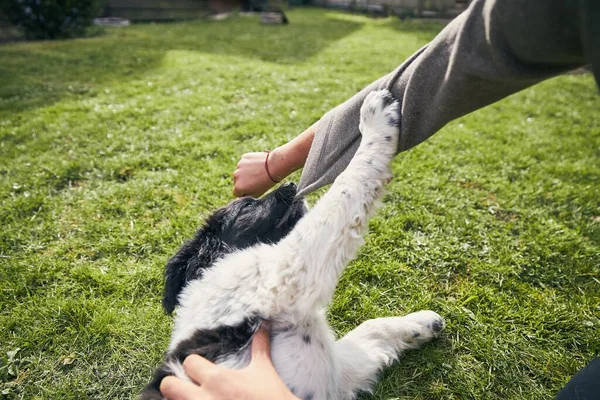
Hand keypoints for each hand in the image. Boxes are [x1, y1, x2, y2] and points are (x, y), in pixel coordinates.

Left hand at [160, 326, 298, 399]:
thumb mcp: (264, 371)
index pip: (189, 362)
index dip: (194, 365)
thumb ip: (260, 347)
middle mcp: (203, 398)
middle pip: (168, 386)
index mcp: (217, 379)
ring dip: (180, 399)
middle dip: (174, 385)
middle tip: (185, 387)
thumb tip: (263, 325)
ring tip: (192, 398)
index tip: (200, 370)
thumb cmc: (271, 397)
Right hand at [232, 151, 280, 197]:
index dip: (244, 191)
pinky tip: (257, 165)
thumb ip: (246, 196)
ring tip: (258, 172)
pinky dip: (249, 164)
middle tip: (256, 179)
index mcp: (238, 187)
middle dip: (244, 181)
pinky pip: (244, 163)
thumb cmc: (267, 182)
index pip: (236, 192)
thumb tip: (239, 198)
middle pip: (237, 181)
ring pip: (240, 171)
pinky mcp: (244, 157)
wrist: (274, 166)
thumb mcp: (257, 194)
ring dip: (246, 172)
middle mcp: (235, 176)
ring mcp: (239, 165)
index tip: (252, 188)